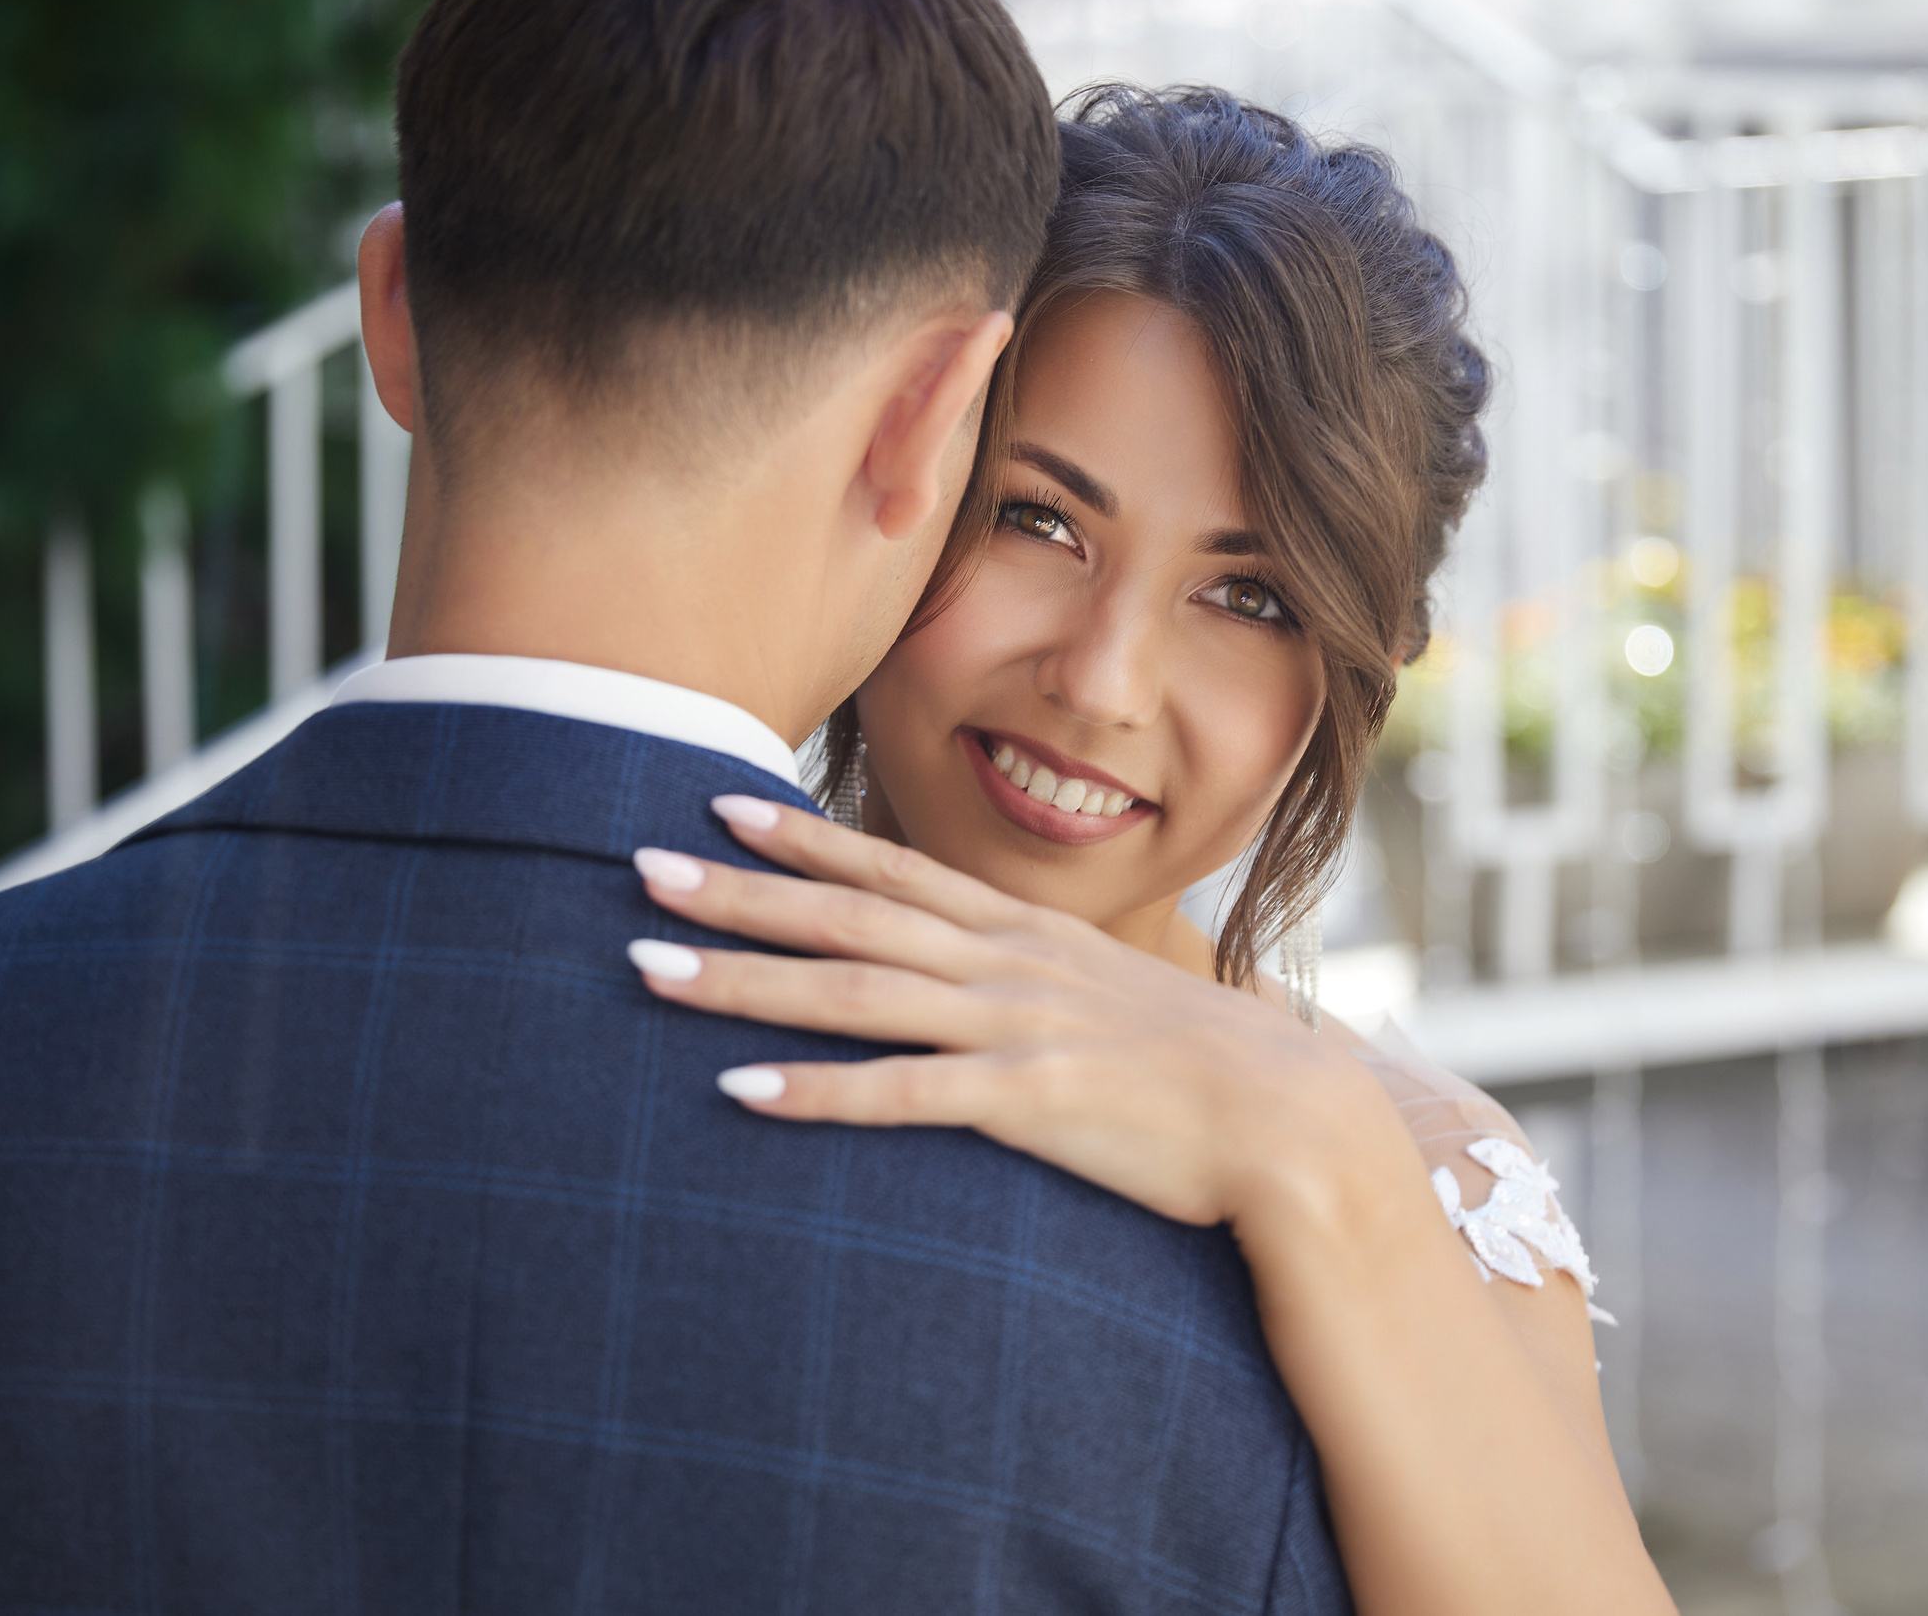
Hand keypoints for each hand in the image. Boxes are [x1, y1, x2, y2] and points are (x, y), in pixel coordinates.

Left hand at [624, 796, 1413, 1231]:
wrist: (1294, 1121)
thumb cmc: (1203, 1066)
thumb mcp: (1111, 995)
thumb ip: (1035, 977)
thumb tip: (974, 976)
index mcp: (1025, 933)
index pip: (893, 870)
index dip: (799, 840)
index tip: (714, 806)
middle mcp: (1007, 963)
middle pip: (847, 919)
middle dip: (736, 894)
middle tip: (634, 868)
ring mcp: (1015, 1026)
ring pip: (853, 994)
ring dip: (743, 980)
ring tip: (645, 969)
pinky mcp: (1030, 1099)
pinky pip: (902, 1096)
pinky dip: (816, 1092)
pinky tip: (738, 1092)